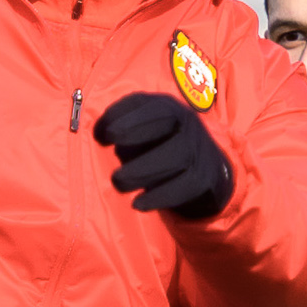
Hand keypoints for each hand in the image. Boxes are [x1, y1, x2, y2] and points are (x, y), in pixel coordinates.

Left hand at [93, 93, 233, 219]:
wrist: (206, 171)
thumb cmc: (161, 147)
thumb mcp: (143, 132)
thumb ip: (121, 129)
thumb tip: (100, 134)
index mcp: (168, 108)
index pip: (147, 103)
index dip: (124, 115)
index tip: (102, 135)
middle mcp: (187, 123)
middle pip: (165, 121)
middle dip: (133, 133)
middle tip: (111, 151)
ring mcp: (198, 150)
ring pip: (176, 156)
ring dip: (142, 171)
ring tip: (119, 182)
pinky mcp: (203, 178)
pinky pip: (184, 186)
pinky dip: (158, 196)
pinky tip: (137, 204)